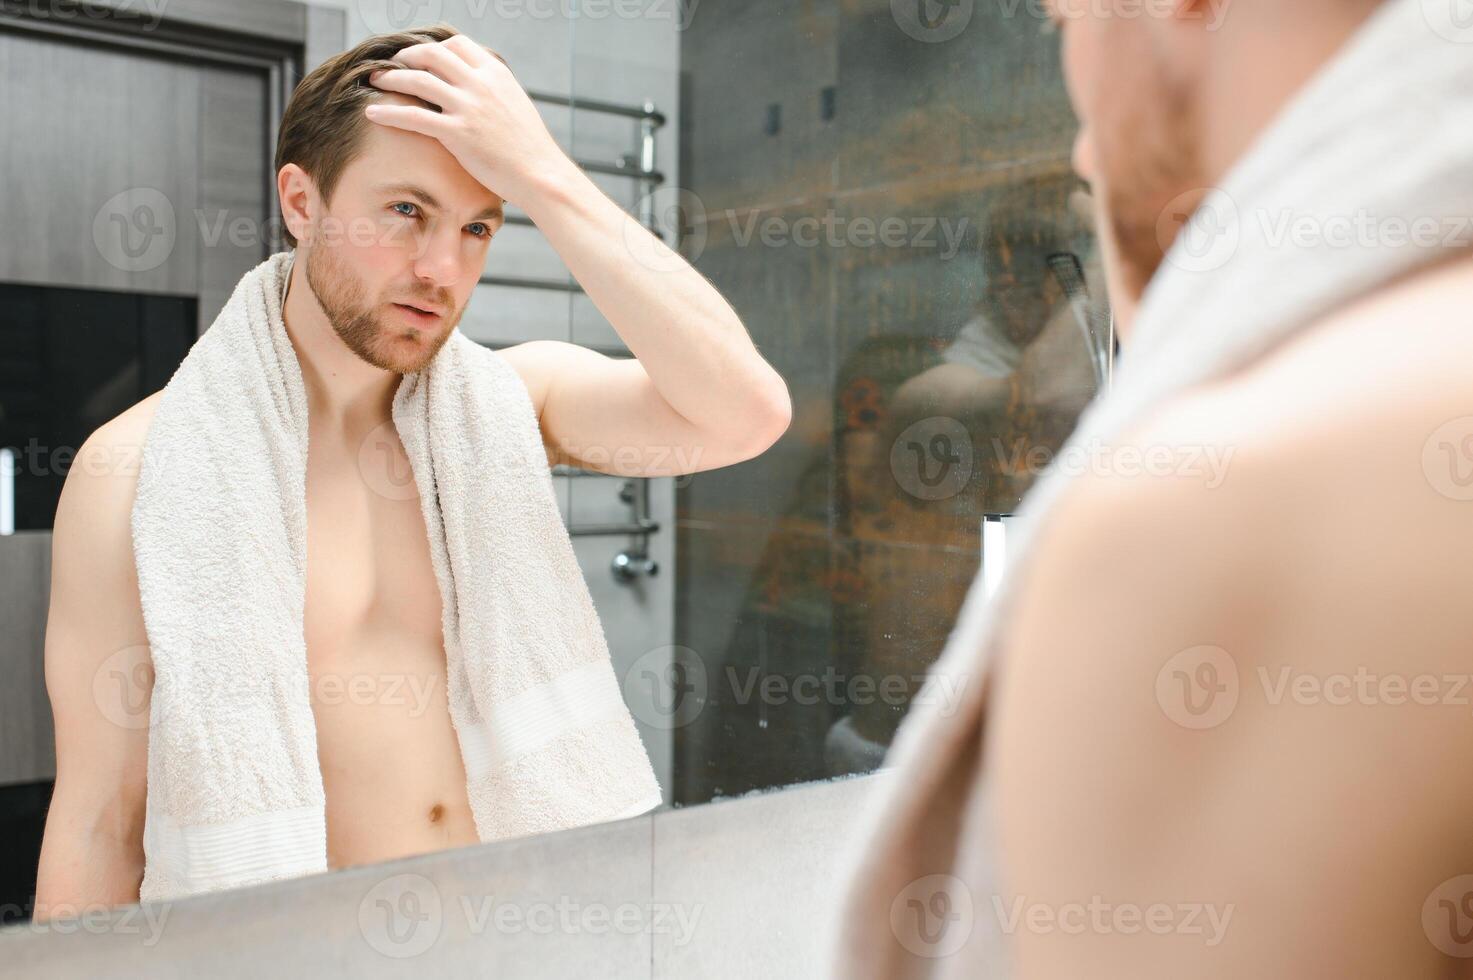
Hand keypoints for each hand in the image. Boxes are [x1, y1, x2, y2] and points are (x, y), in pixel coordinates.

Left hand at [364, 35, 571, 206]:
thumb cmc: (529, 147)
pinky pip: (414, 117)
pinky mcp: (458, 133)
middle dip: (407, 56)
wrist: (540, 174)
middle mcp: (480, 84)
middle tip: (392, 65)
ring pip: (418, 80)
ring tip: (375, 81)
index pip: (458, 44)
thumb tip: (476, 88)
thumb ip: (493, 90)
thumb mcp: (515, 105)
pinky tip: (372, 113)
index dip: (435, 48)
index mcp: (496, 74)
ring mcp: (469, 107)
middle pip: (433, 54)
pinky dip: (389, 112)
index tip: (421, 58)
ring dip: (391, 78)